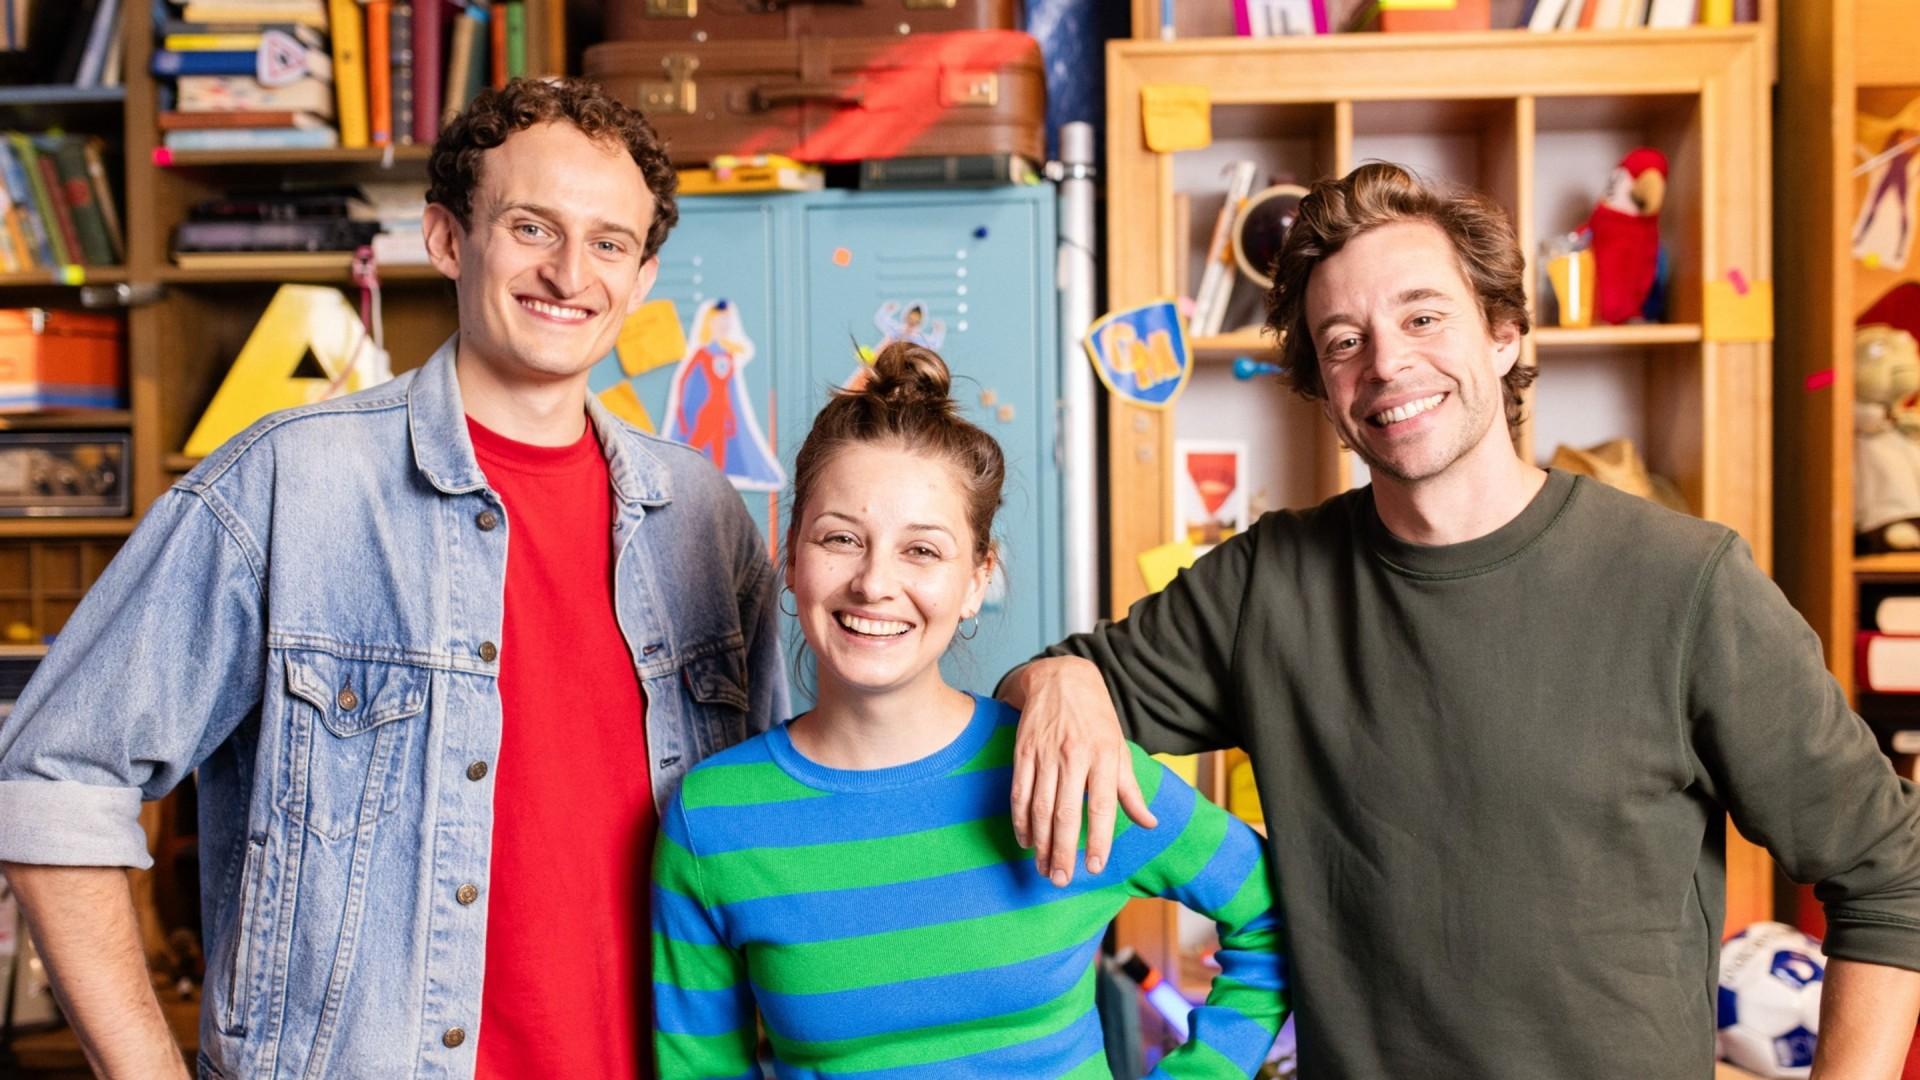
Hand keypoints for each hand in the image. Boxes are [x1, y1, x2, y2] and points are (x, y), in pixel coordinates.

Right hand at [1007, 657, 1157, 885]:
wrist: (1061, 678)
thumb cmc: (1096, 718)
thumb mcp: (1119, 748)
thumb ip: (1130, 789)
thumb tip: (1149, 823)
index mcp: (1104, 756)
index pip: (1102, 806)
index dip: (1097, 839)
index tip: (1094, 867)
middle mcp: (1074, 756)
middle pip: (1066, 812)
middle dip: (1063, 851)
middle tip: (1061, 880)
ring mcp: (1046, 753)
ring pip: (1040, 807)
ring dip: (1041, 843)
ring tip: (1044, 868)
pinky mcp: (1023, 750)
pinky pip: (1019, 791)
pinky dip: (1020, 819)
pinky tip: (1025, 840)